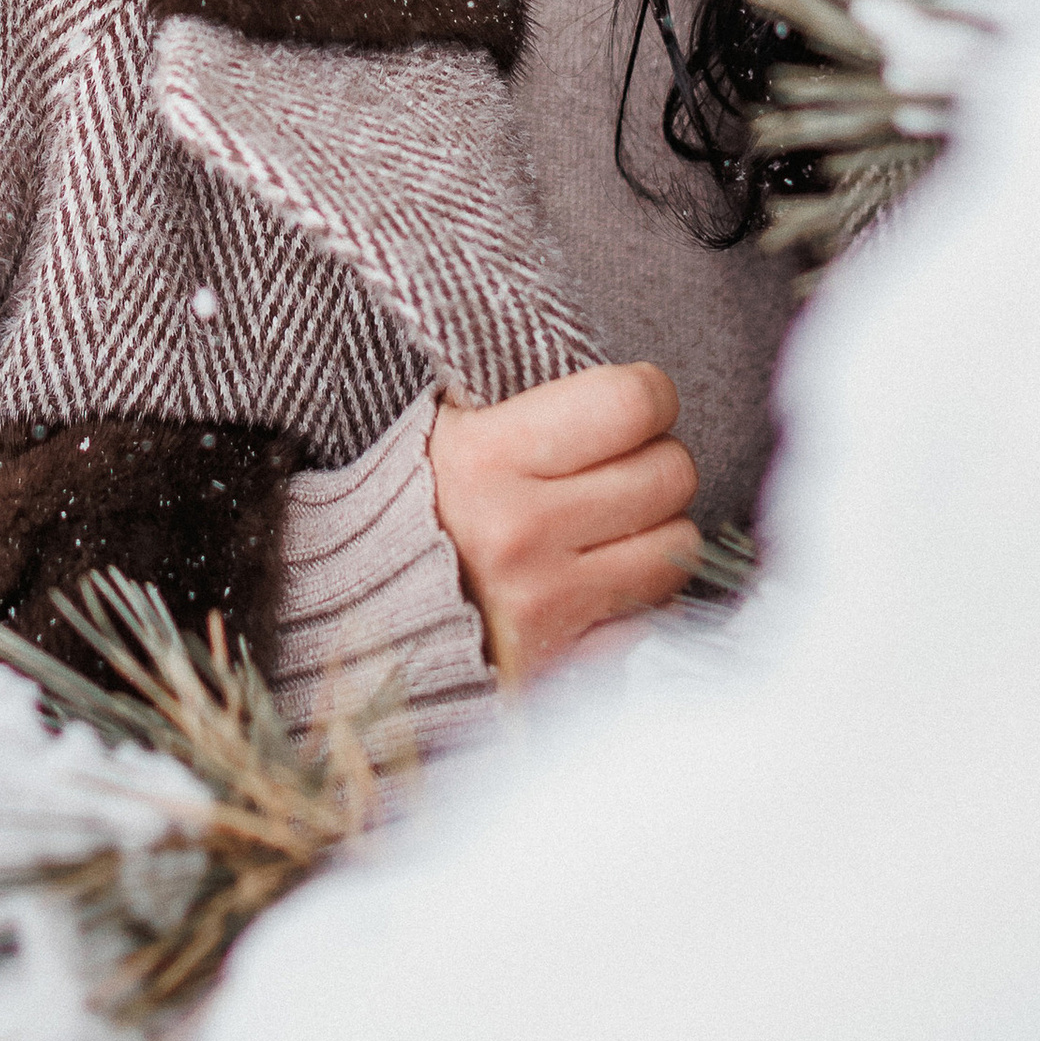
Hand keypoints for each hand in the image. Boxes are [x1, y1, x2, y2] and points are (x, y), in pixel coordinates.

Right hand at [428, 363, 700, 681]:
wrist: (362, 607)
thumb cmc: (422, 498)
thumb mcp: (455, 425)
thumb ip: (532, 397)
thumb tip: (623, 381)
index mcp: (489, 456)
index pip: (631, 403)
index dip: (648, 395)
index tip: (634, 403)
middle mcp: (521, 530)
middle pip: (670, 473)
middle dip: (656, 459)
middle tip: (623, 463)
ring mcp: (546, 601)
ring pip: (677, 544)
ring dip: (657, 527)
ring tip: (616, 520)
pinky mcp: (564, 659)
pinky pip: (657, 614)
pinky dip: (644, 595)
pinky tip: (605, 577)